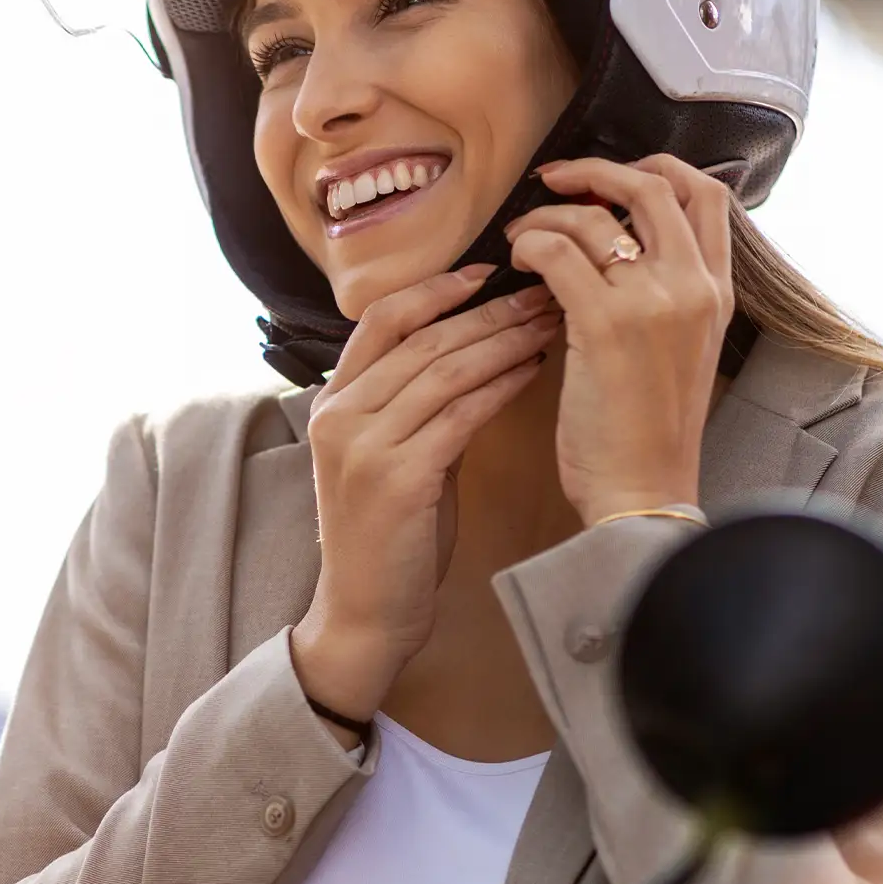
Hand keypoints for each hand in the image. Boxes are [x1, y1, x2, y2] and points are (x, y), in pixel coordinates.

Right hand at [292, 264, 562, 719]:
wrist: (366, 613)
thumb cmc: (390, 538)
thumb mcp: (393, 458)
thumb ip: (416, 406)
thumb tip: (472, 354)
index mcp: (333, 403)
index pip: (381, 319)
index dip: (435, 289)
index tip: (488, 270)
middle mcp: (340, 415)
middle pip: (421, 337)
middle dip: (488, 310)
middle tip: (543, 287)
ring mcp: (364, 445)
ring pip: (444, 369)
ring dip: (504, 339)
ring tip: (549, 320)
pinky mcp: (397, 478)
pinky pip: (459, 414)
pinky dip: (501, 386)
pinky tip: (534, 369)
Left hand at [504, 154, 733, 526]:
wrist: (643, 493)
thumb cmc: (649, 435)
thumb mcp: (682, 354)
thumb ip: (668, 298)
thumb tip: (621, 247)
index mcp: (717, 294)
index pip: (707, 196)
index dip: (656, 170)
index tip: (611, 180)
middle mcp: (693, 289)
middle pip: (656, 186)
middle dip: (598, 171)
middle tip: (556, 181)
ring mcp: (653, 303)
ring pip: (596, 217)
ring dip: (548, 215)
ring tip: (521, 236)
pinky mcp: (606, 325)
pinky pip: (558, 251)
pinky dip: (530, 244)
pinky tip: (518, 263)